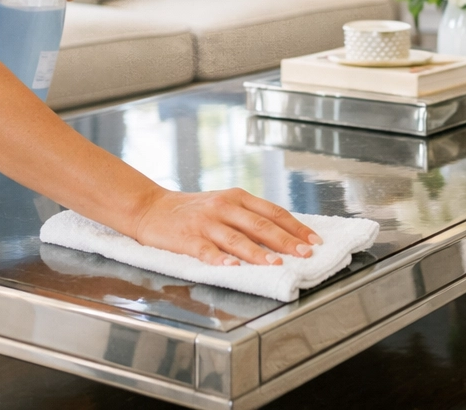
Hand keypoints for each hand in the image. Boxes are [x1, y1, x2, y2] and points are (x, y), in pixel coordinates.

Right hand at [131, 187, 322, 265]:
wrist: (151, 208)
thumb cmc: (193, 210)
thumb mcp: (224, 204)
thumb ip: (249, 217)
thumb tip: (283, 236)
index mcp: (237, 197)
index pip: (273, 212)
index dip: (295, 227)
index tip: (314, 240)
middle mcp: (224, 206)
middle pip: (260, 224)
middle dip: (286, 241)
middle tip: (306, 254)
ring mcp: (206, 222)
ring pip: (237, 238)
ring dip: (258, 252)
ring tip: (276, 264)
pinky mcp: (187, 238)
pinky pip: (206, 250)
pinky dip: (220, 259)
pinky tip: (232, 268)